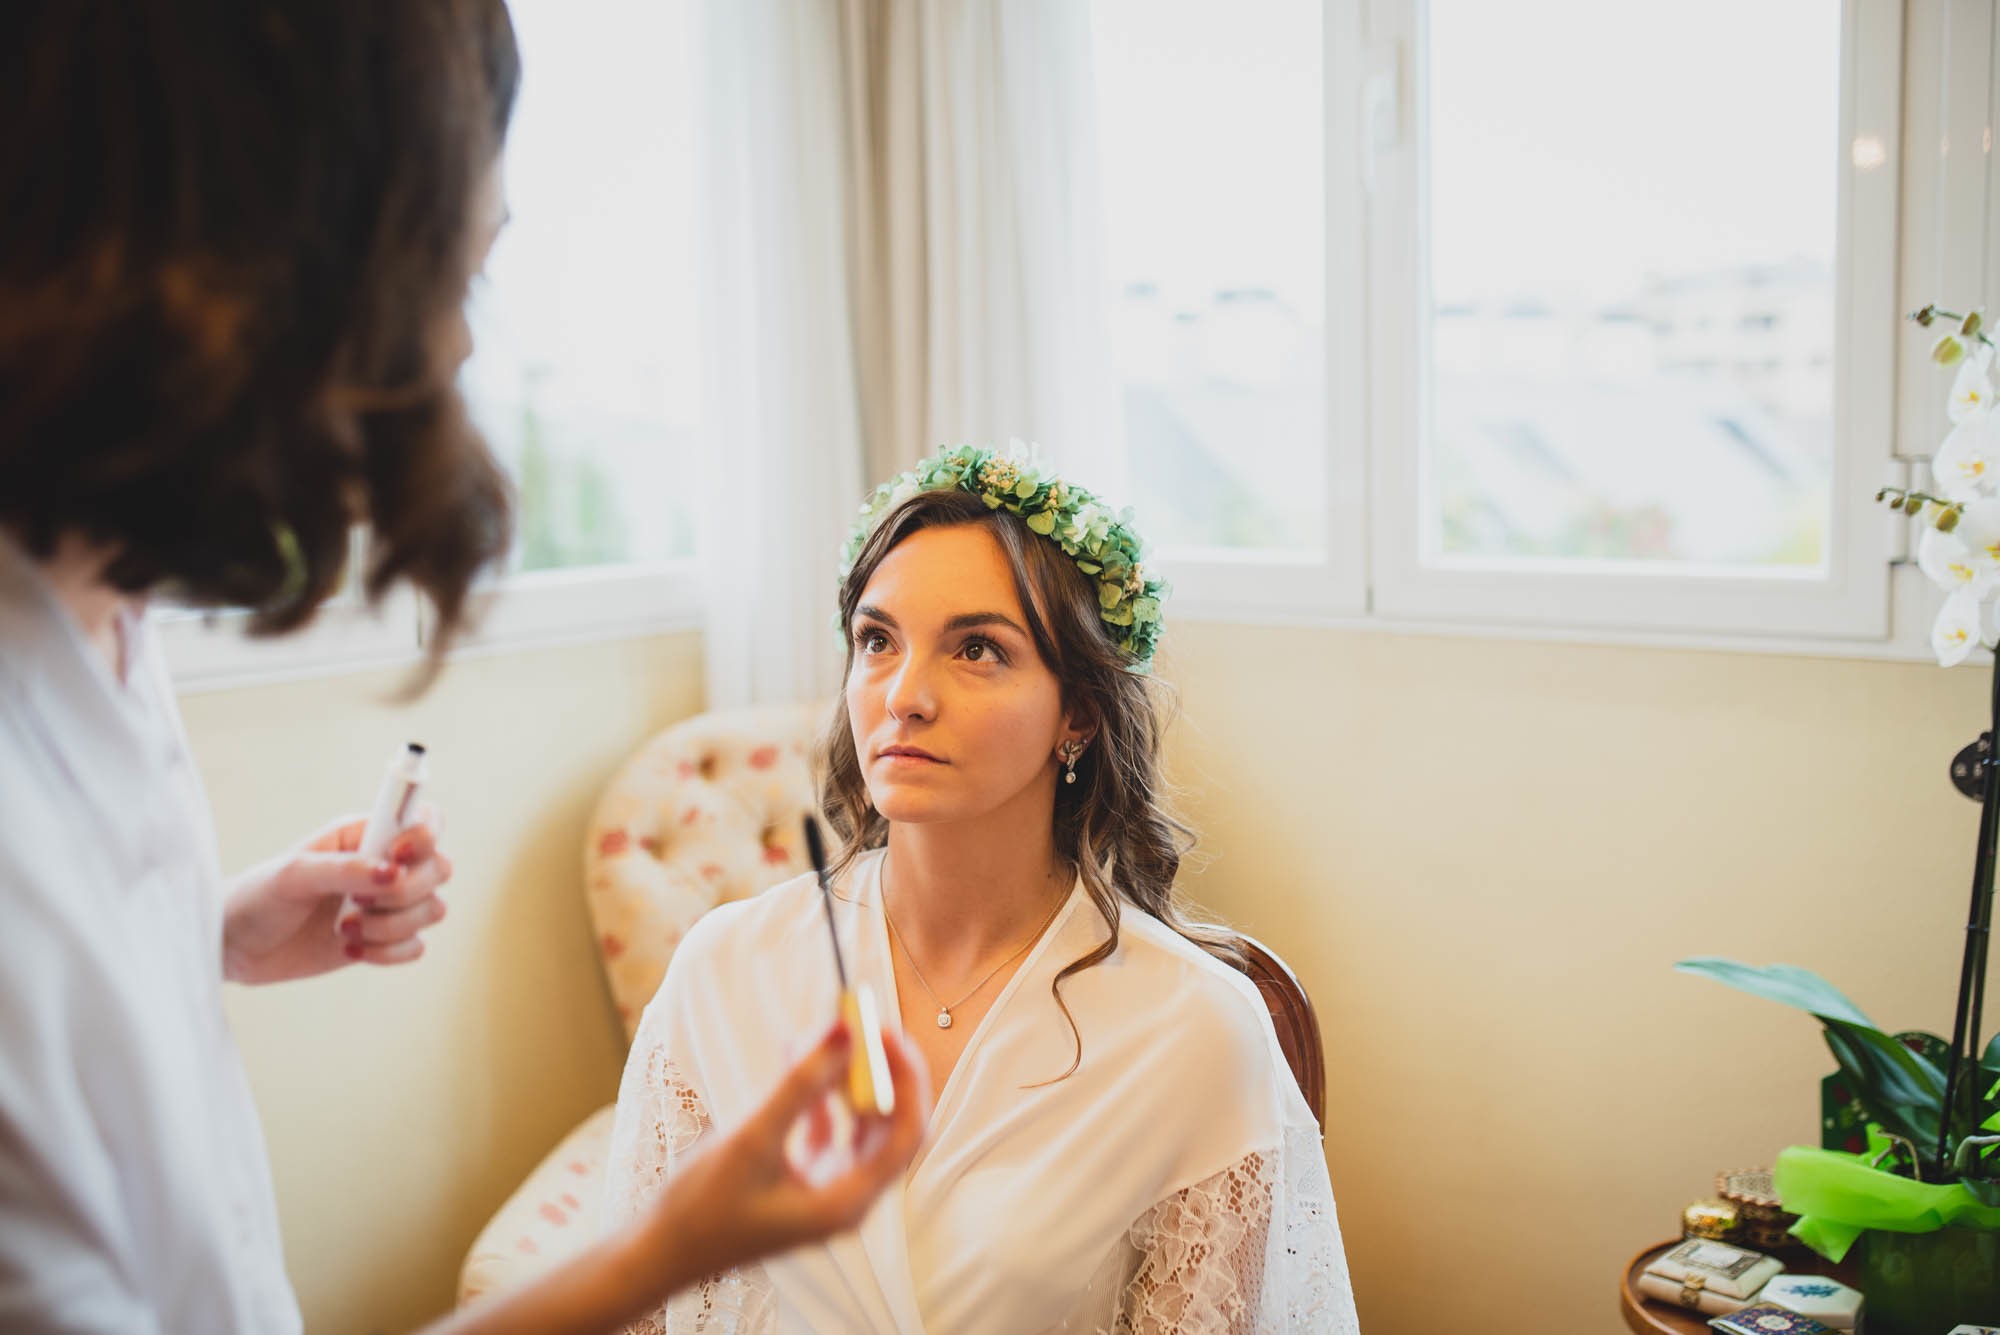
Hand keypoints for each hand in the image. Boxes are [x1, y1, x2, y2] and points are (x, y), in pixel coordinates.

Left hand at [221, 811, 452, 984]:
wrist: (234, 946)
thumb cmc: (257, 896)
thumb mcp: (294, 874)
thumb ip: (345, 869)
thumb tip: (394, 873)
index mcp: (367, 834)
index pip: (425, 820)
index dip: (424, 837)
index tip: (395, 858)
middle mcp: (385, 865)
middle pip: (439, 868)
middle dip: (405, 892)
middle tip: (356, 902)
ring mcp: (386, 905)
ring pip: (432, 910)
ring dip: (391, 927)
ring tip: (343, 930)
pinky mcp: (382, 940)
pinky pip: (415, 947)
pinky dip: (387, 953)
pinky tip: (348, 951)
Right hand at [647, 1021, 930, 1284]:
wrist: (659, 1252)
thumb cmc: (702, 1210)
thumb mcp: (753, 1141)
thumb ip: (801, 1086)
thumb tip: (843, 1033)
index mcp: (847, 1202)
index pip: (905, 1133)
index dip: (905, 1079)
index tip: (887, 1032)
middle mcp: (846, 1198)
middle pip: (888, 1124)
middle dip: (878, 1072)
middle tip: (862, 1025)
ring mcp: (826, 1189)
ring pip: (857, 1123)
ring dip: (845, 1079)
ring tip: (826, 1035)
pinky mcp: (803, 1180)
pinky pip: (827, 1129)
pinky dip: (818, 1096)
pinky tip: (798, 1060)